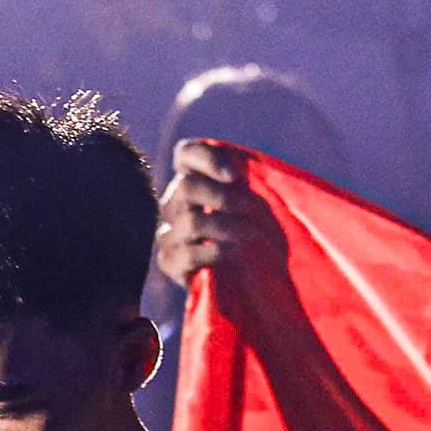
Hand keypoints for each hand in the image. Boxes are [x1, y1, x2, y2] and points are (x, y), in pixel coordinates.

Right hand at [154, 140, 276, 288]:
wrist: (251, 276)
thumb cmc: (259, 231)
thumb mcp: (260, 200)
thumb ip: (256, 180)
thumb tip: (263, 171)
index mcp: (195, 179)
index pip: (187, 154)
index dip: (207, 158)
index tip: (235, 176)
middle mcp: (175, 203)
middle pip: (187, 187)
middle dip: (224, 197)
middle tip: (251, 209)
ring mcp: (168, 233)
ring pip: (190, 221)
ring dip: (226, 226)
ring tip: (250, 234)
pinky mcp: (168, 262)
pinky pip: (187, 253)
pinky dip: (215, 251)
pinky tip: (233, 253)